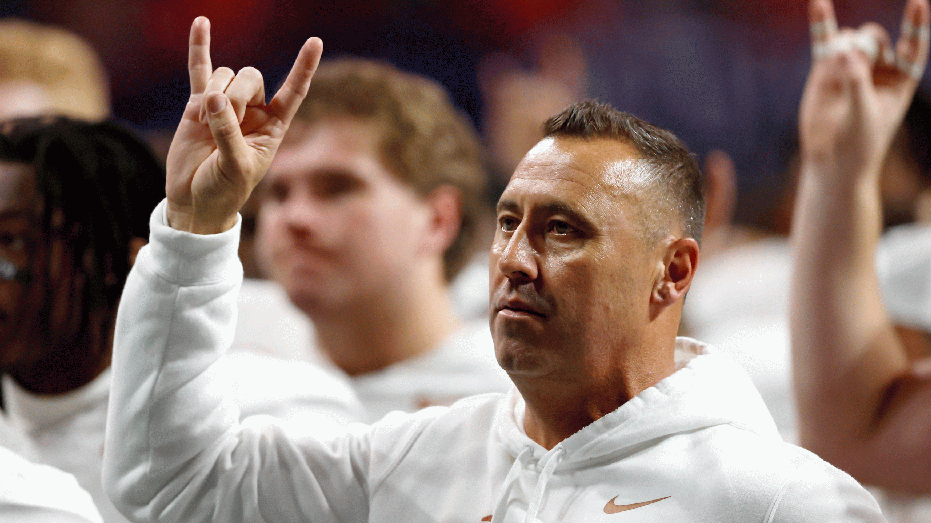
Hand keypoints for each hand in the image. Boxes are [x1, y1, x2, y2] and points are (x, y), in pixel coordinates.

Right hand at [165, 17, 322, 233]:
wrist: (194, 199)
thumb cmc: (224, 189)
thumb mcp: (236, 168)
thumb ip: (229, 134)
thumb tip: (214, 99)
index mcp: (273, 126)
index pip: (293, 91)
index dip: (303, 67)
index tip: (314, 41)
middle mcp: (253, 111)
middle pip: (251, 77)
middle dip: (237, 95)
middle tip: (224, 121)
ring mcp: (225, 104)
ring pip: (225, 75)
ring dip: (214, 93)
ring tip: (204, 124)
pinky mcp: (198, 104)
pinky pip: (200, 70)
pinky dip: (201, 47)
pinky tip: (202, 22)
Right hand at [799, 0, 928, 179]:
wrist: (831, 161)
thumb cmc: (859, 143)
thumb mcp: (864, 114)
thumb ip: (857, 82)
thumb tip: (843, 51)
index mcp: (900, 81)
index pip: (914, 46)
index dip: (916, 25)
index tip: (918, 3)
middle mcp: (877, 71)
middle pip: (876, 39)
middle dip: (867, 44)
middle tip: (854, 59)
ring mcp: (850, 69)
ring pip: (852, 40)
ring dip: (846, 48)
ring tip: (838, 66)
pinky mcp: (824, 72)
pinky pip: (825, 43)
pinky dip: (821, 24)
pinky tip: (818, 4)